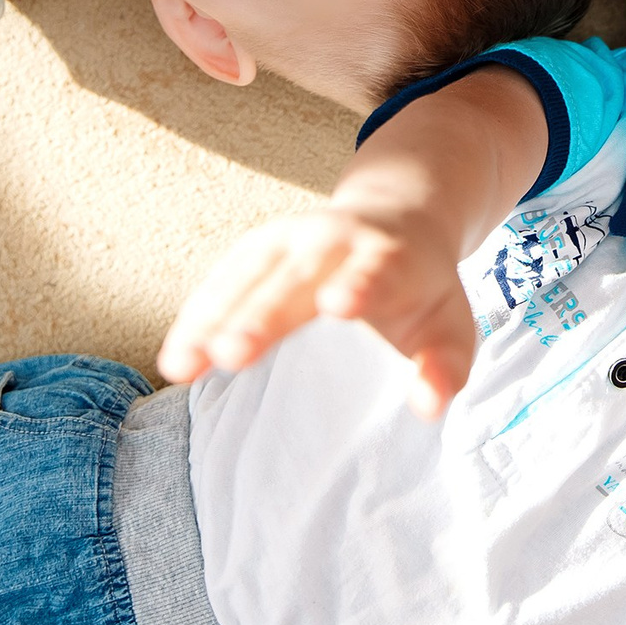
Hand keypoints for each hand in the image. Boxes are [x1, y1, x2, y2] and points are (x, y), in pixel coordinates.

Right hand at [159, 204, 476, 418]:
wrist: (398, 217)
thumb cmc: (421, 287)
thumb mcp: (450, 323)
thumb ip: (444, 365)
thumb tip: (428, 408)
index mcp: (389, 255)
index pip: (375, 270)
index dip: (356, 285)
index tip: (336, 305)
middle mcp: (333, 240)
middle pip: (295, 278)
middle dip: (262, 314)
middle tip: (232, 353)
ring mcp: (288, 239)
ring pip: (246, 277)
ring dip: (213, 319)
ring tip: (183, 366)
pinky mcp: (256, 249)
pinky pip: (220, 284)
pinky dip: (196, 319)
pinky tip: (175, 359)